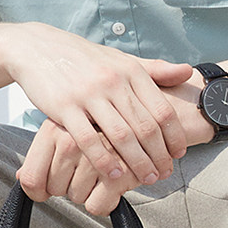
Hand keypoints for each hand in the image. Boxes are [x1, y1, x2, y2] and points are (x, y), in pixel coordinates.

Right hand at [17, 69, 213, 217]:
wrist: (39, 48)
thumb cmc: (85, 58)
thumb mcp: (122, 59)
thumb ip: (155, 69)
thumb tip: (188, 72)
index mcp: (131, 71)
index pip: (162, 110)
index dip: (174, 136)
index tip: (179, 154)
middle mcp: (113, 82)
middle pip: (145, 127)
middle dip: (159, 155)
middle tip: (164, 173)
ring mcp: (88, 95)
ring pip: (121, 136)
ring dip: (137, 163)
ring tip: (146, 178)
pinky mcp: (64, 107)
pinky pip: (88, 140)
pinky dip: (104, 161)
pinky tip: (115, 176)